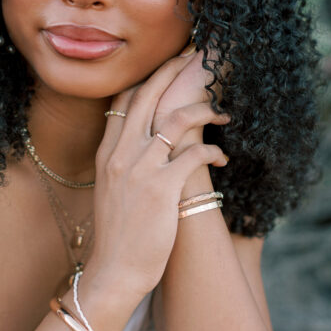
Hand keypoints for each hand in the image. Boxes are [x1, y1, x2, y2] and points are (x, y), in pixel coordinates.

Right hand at [88, 55, 228, 297]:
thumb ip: (123, 162)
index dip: (147, 78)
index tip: (166, 65)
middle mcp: (121, 154)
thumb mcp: (112, 189)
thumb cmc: (119, 235)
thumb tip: (145, 144)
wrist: (114, 272)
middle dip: (173, 71)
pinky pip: (196, 154)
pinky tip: (223, 157)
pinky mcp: (163, 189)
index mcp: (107, 153)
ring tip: (222, 113)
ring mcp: (141, 170)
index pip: (124, 100)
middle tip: (195, 59)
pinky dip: (214, 150)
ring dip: (205, 111)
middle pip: (148, 96)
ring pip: (177, 120)